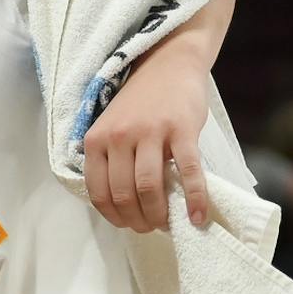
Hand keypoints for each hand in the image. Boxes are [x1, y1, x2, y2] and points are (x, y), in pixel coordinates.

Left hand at [83, 50, 210, 232]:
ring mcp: (150, 133)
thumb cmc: (140, 103)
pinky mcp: (181, 130)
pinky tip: (197, 217)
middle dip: (137, 220)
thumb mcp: (111, 128)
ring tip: (168, 225)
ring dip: (159, 215)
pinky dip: (193, 200)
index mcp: (95, 139)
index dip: (113, 215)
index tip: (127, 224)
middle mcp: (118, 137)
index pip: (98, 191)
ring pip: (148, 188)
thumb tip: (122, 204)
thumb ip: (111, 159)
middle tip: (150, 228)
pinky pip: (187, 173)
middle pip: (123, 194)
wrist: (168, 65)